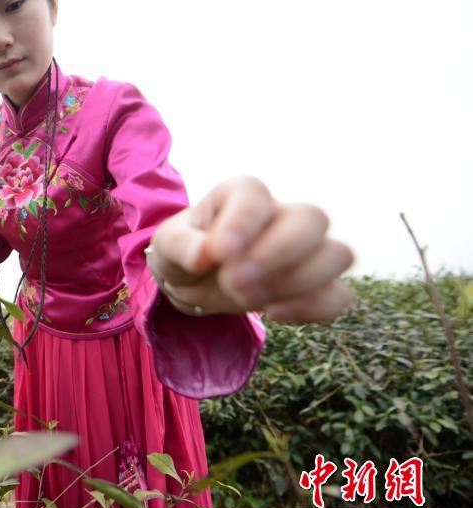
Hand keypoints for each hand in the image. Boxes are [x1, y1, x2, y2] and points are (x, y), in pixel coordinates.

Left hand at [147, 176, 353, 322]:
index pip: (256, 194)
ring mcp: (305, 251)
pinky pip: (338, 296)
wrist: (197, 281)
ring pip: (337, 255)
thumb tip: (205, 255)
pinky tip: (273, 313)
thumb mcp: (168, 245)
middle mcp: (282, 215)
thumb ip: (181, 245)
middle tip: (233, 281)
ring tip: (248, 298)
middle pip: (312, 219)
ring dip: (296, 282)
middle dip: (276, 254)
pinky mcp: (315, 286)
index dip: (242, 223)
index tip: (218, 253)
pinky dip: (313, 308)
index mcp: (243, 194)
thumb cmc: (186, 252)